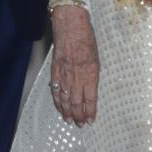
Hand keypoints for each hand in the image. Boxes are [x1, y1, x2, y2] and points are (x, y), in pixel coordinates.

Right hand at [50, 5, 98, 123]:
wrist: (70, 27)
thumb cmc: (86, 40)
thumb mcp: (96, 59)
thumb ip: (93, 76)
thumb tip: (90, 91)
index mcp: (90, 73)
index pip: (90, 98)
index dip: (90, 111)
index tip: (91, 120)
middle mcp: (77, 76)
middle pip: (76, 102)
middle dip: (79, 115)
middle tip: (80, 124)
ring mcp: (64, 74)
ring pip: (65, 99)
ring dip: (67, 112)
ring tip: (70, 121)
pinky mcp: (55, 71)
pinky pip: (55, 90)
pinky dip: (57, 101)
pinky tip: (60, 108)